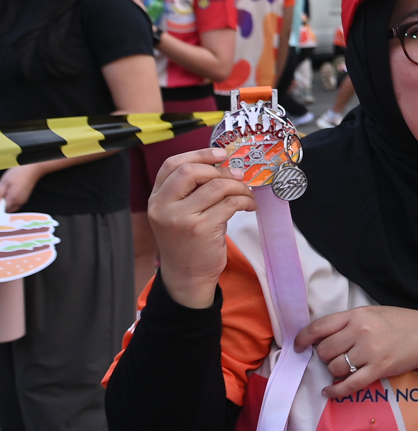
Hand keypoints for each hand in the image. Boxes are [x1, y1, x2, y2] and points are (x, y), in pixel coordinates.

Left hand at [0, 164, 49, 212]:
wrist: (33, 169)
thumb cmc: (18, 173)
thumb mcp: (4, 183)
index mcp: (14, 199)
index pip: (2, 210)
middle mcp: (19, 203)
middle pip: (6, 210)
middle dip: (2, 205)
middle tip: (1, 194)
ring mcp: (23, 201)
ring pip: (10, 207)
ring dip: (5, 203)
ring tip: (4, 191)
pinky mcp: (24, 198)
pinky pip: (14, 203)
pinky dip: (9, 201)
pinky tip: (8, 192)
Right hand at [149, 147, 258, 308]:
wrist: (186, 276)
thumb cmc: (188, 241)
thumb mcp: (178, 214)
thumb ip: (190, 191)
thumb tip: (224, 165)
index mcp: (156, 199)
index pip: (172, 165)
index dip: (198, 154)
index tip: (221, 154)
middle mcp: (163, 207)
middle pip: (191, 171)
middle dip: (220, 170)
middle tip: (237, 176)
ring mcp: (181, 219)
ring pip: (216, 186)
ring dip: (239, 186)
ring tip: (246, 194)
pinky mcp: (202, 229)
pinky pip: (229, 203)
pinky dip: (245, 200)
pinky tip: (248, 206)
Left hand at [296, 305, 417, 398]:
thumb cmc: (402, 322)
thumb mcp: (373, 313)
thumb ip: (349, 323)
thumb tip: (322, 338)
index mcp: (357, 315)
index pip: (319, 327)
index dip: (303, 339)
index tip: (298, 346)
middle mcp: (361, 332)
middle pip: (325, 350)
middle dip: (324, 357)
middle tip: (334, 357)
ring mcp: (370, 351)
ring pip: (335, 367)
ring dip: (334, 371)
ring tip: (343, 368)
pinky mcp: (379, 369)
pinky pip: (350, 384)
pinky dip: (335, 390)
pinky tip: (329, 391)